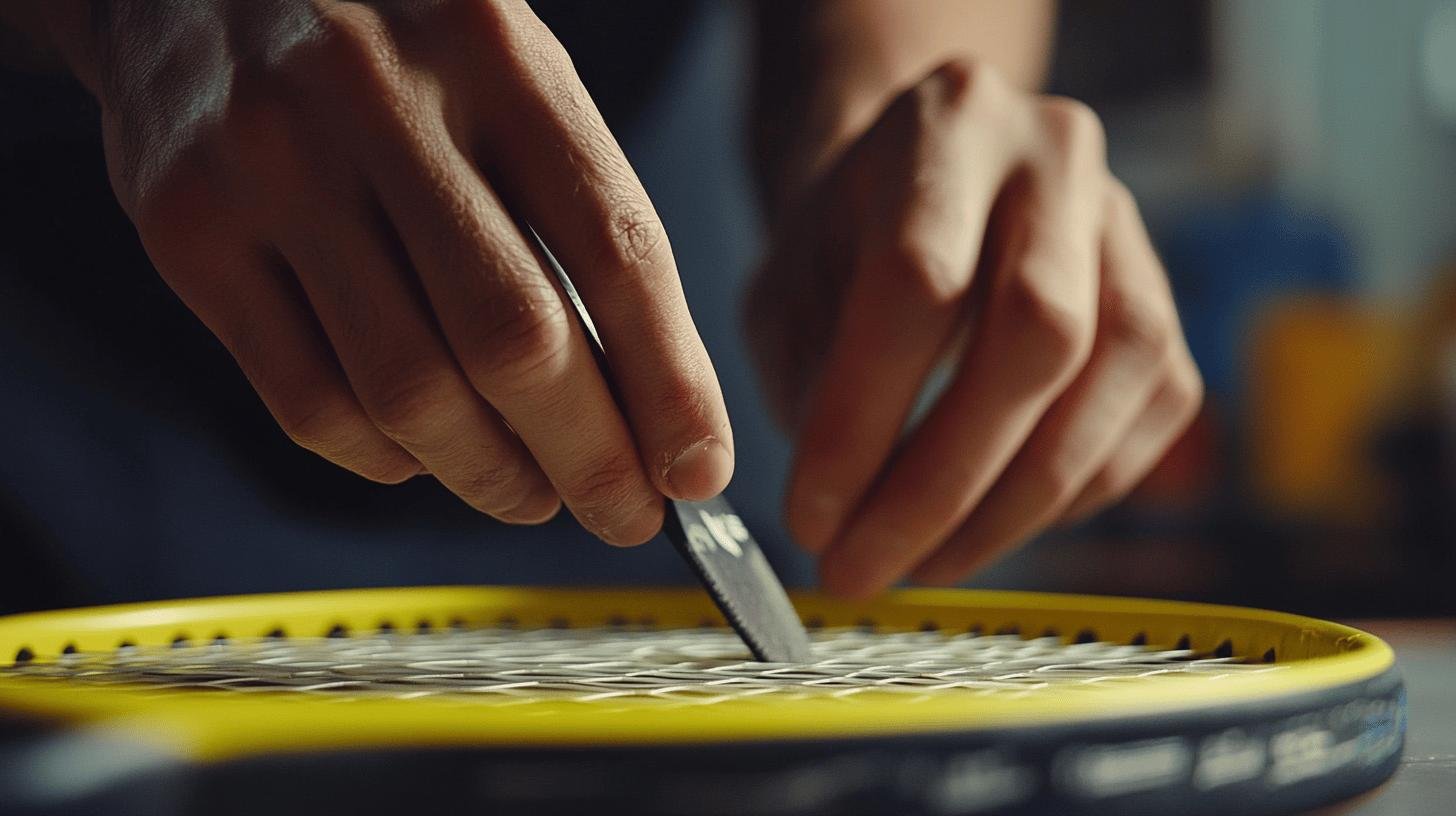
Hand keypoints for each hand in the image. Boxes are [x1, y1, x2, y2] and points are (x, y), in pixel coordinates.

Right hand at [48, 0, 732, 543]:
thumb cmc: (394, 44)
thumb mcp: (510, 75)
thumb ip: (576, 213)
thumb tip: (647, 399)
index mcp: (497, 54)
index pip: (615, 251)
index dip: (670, 384)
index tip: (696, 468)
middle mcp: (380, 101)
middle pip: (515, 341)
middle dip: (590, 456)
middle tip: (624, 511)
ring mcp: (271, 165)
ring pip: (408, 390)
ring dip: (491, 474)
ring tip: (531, 491)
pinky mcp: (189, 231)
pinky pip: (306, 399)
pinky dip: (384, 459)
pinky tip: (423, 456)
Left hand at [747, 60, 1201, 595]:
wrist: (924, 185)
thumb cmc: (842, 243)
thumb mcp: (787, 285)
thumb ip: (808, 381)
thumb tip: (839, 518)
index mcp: (947, 125)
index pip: (918, 282)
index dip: (863, 419)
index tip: (811, 518)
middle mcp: (1058, 157)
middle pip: (1038, 334)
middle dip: (943, 483)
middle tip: (863, 568)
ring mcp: (1129, 228)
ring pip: (1111, 382)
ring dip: (1011, 507)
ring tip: (919, 564)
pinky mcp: (1166, 303)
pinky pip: (1144, 420)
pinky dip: (1066, 496)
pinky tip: (988, 526)